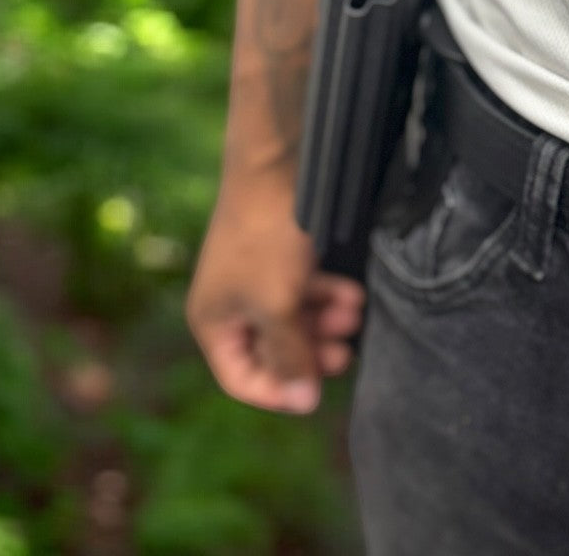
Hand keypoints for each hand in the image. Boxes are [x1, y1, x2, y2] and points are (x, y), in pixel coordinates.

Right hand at [186, 187, 365, 413]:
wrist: (277, 166)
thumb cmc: (266, 239)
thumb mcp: (278, 305)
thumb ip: (289, 356)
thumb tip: (302, 402)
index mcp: (214, 322)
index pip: (242, 378)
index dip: (278, 391)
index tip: (316, 391)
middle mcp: (232, 304)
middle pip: (274, 350)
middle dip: (311, 352)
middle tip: (346, 354)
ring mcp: (257, 279)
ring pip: (295, 320)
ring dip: (326, 322)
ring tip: (354, 313)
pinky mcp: (280, 257)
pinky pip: (304, 291)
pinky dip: (327, 295)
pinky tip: (353, 294)